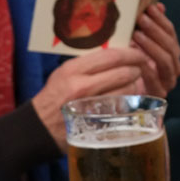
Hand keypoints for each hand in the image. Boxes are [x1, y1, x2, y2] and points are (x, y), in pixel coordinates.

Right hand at [32, 48, 146, 150]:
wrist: (39, 127)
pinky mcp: (96, 122)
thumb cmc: (55, 97)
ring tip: (136, 83)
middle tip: (140, 69)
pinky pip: (121, 108)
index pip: (110, 56)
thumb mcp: (65, 74)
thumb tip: (118, 55)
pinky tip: (130, 98)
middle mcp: (81, 86)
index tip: (139, 54)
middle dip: (137, 70)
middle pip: (122, 72)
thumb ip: (89, 65)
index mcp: (73, 70)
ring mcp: (90, 106)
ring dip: (136, 86)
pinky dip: (130, 102)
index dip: (130, 54)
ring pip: (126, 91)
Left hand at [131, 3, 179, 96]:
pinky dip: (145, 66)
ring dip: (152, 46)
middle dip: (156, 31)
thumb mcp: (138, 42)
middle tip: (142, 19)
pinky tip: (134, 57)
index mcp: (171, 53)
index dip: (162, 20)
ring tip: (137, 35)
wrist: (123, 95)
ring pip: (166, 61)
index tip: (150, 9)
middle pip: (171, 47)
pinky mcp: (159, 93)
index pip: (171, 34)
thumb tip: (159, 6)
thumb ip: (149, 26)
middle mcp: (174, 67)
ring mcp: (168, 81)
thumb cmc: (130, 65)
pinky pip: (155, 78)